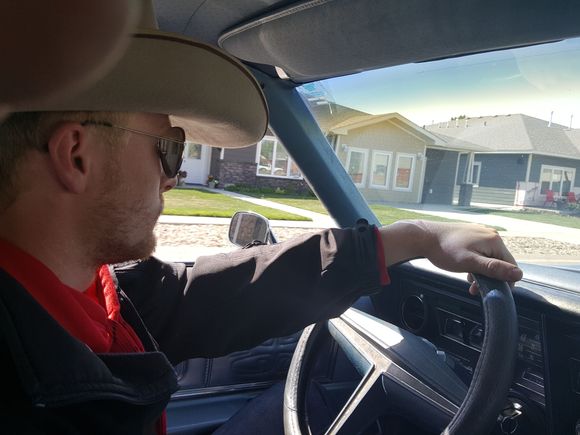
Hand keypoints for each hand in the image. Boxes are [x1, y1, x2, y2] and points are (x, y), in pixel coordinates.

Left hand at [380, 220, 521, 293]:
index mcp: (494, 240)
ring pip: (489, 258)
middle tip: (474, 287)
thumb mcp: (470, 263)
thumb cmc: (445, 250)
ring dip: (481, 271)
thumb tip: (518, 274)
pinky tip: (465, 268)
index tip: (491, 290)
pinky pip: (480, 252)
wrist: (424, 237)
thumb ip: (494, 269)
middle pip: (500, 261)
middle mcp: (490, 234)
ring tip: (467, 278)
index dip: (504, 280)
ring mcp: (479, 233)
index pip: (511, 265)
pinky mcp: (470, 234)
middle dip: (490, 276)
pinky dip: (475, 262)